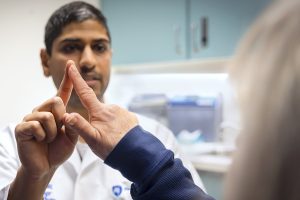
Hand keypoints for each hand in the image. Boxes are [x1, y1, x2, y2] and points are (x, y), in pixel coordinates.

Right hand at [14, 61, 77, 178]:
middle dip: (61, 119)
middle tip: (57, 132)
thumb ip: (74, 125)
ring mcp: (31, 118)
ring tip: (48, 139)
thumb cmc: (59, 150)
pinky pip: (36, 125)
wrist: (46, 166)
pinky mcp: (22, 127)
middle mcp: (43, 110)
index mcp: (57, 112)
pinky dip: (43, 136)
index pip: (62, 92)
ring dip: (53, 132)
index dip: (68, 79)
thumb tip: (69, 114)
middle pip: (55, 100)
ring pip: (47, 115)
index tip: (71, 64)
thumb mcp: (72, 138)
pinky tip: (39, 141)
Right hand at [63, 61, 137, 159]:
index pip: (84, 92)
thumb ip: (79, 126)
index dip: (76, 78)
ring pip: (108, 115)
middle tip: (100, 137)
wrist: (136, 153)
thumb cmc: (112, 148)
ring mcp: (122, 111)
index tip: (71, 65)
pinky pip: (119, 119)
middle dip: (94, 119)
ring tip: (110, 140)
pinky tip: (118, 136)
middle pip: (96, 109)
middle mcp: (112, 107)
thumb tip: (66, 115)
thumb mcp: (92, 140)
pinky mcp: (130, 117)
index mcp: (100, 111)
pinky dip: (115, 126)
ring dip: (106, 124)